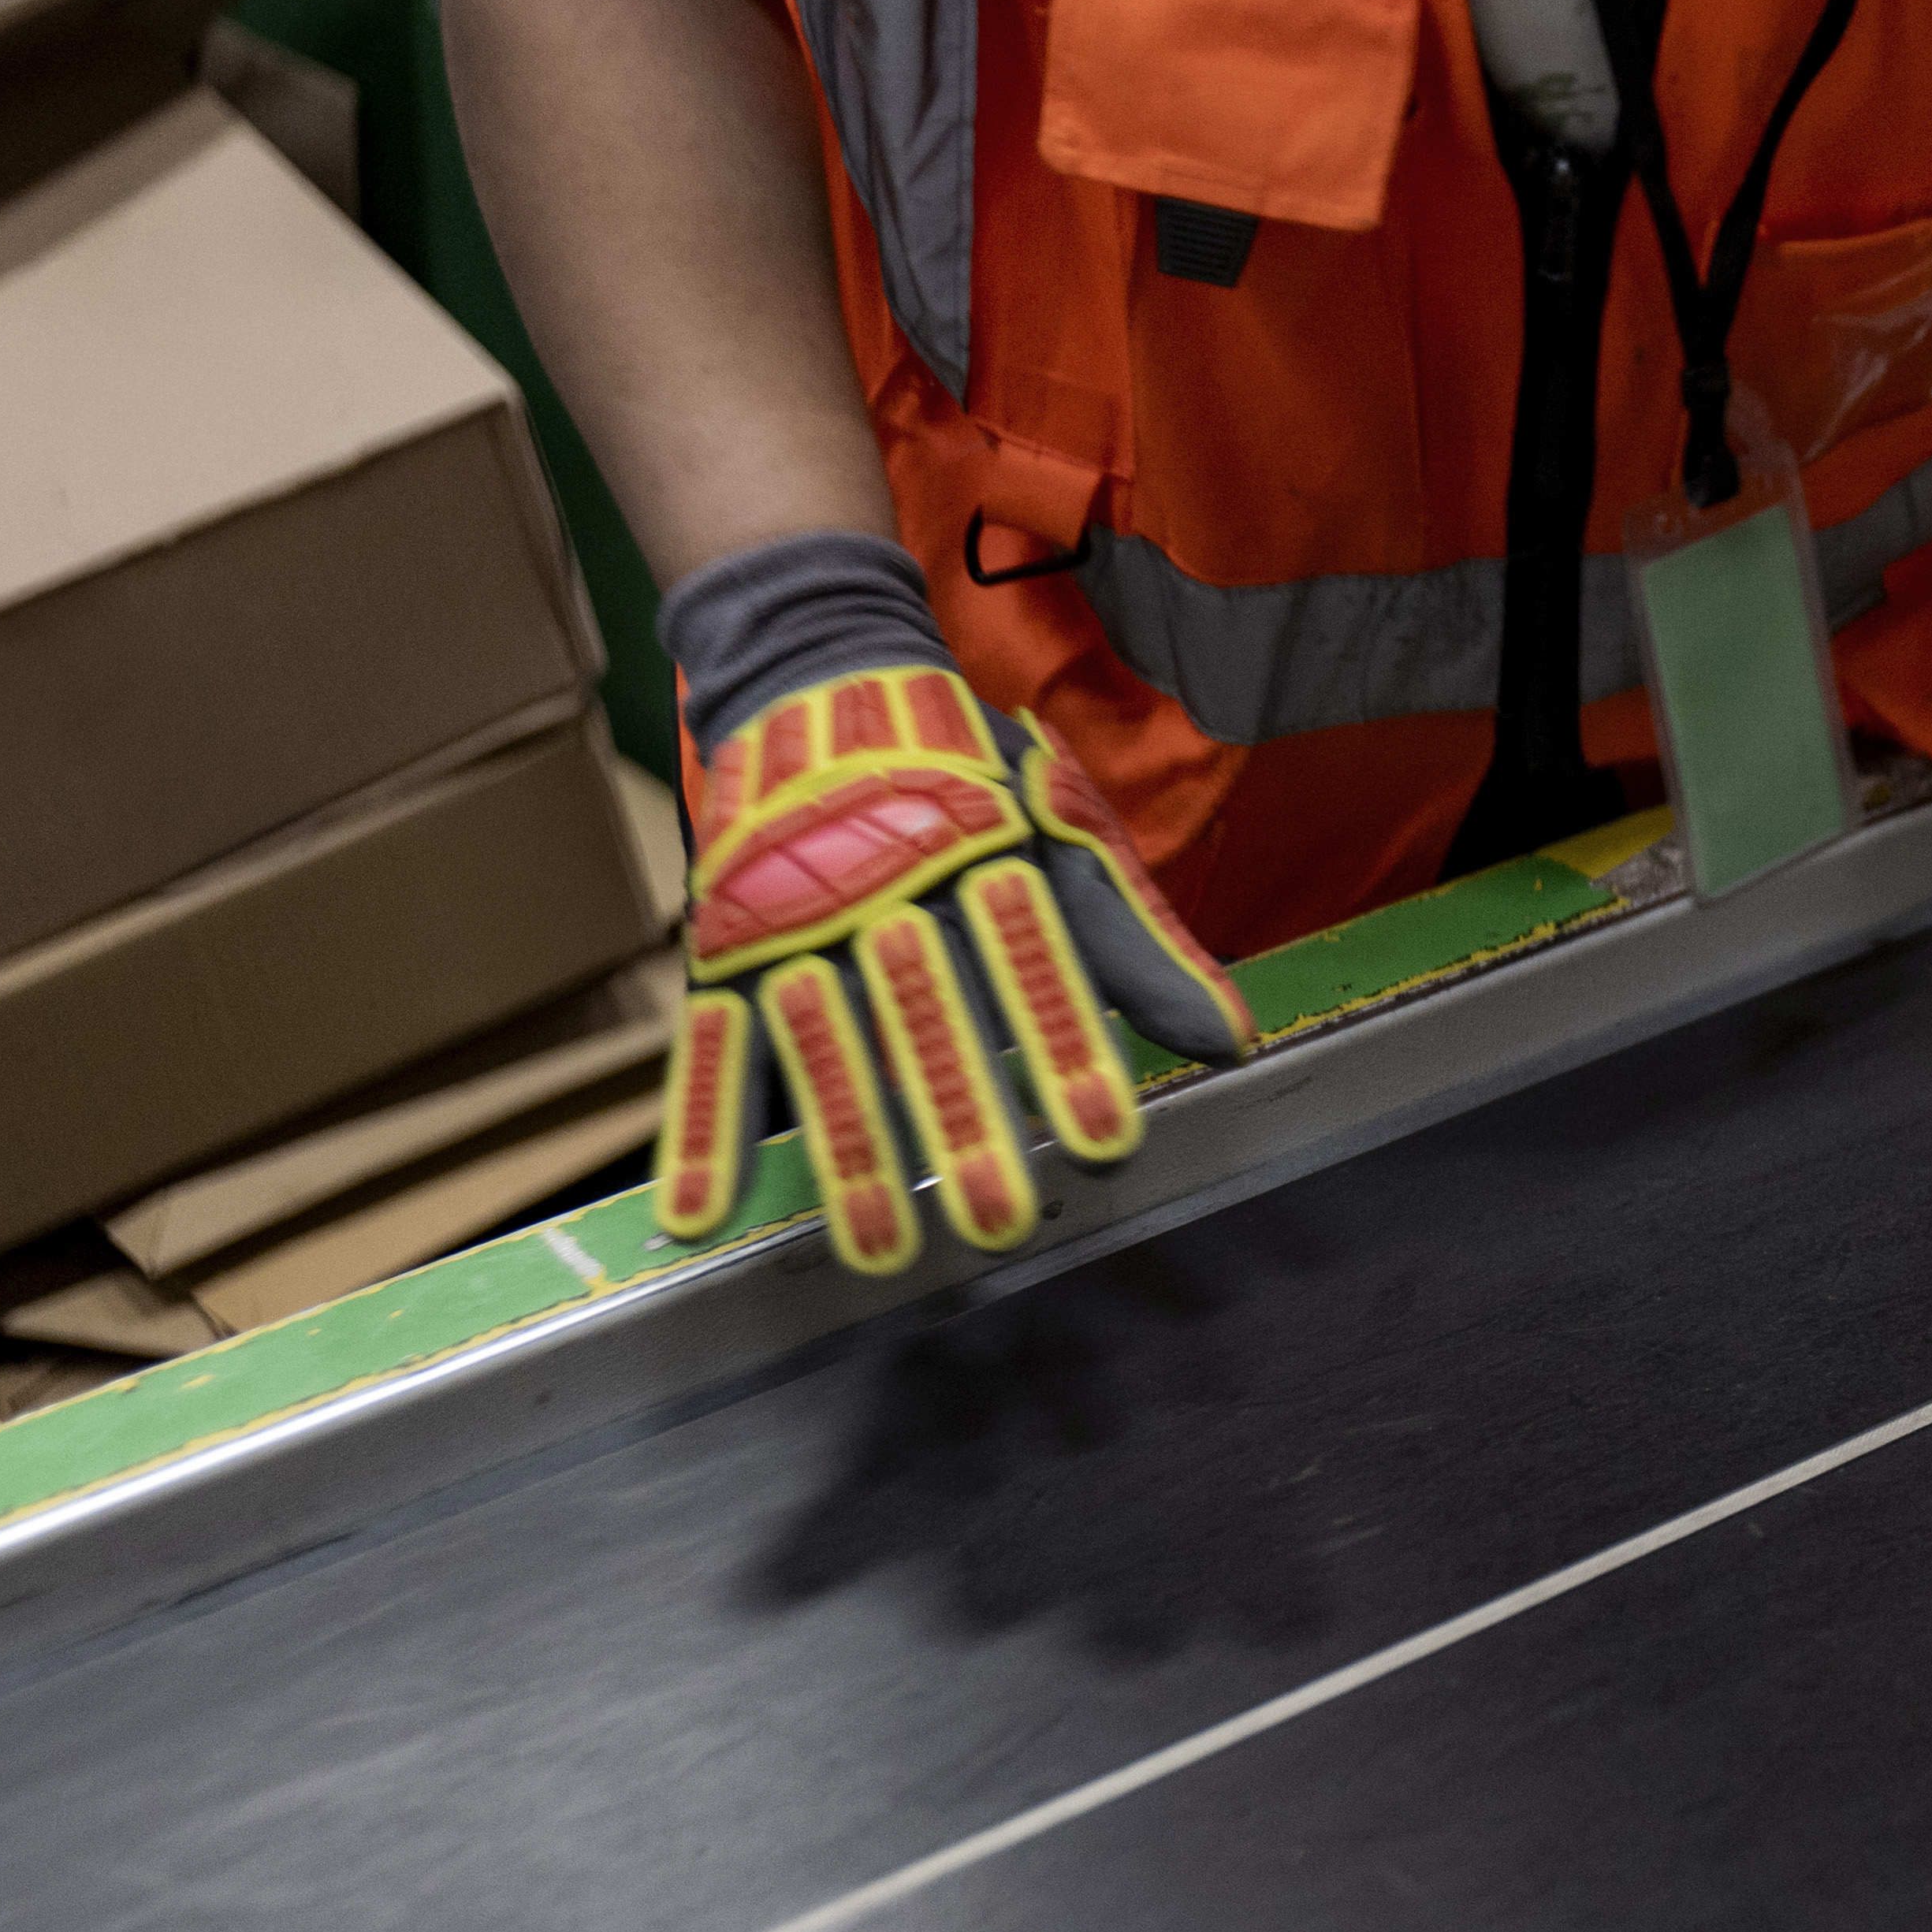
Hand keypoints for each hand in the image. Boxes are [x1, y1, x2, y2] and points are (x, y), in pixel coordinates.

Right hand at [654, 665, 1254, 1270]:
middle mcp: (887, 888)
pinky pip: (714, 1045)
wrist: (821, 680)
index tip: (1105, 1143)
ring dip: (850, 1153)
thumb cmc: (971, 776)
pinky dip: (705, 1130)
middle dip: (961, 1121)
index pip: (1034, 964)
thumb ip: (1141, 945)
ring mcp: (799, 919)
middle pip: (928, 1018)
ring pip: (826, 1046)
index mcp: (984, 854)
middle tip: (999, 1220)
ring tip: (880, 1250)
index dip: (1068, 1050)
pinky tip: (699, 1215)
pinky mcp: (732, 945)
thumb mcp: (1066, 834)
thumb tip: (1232, 1043)